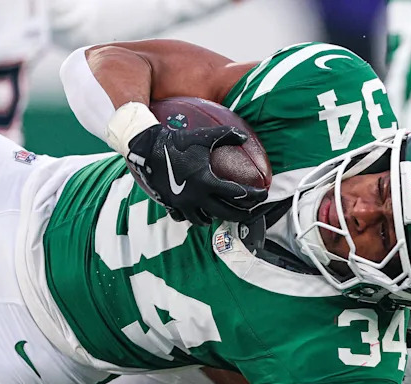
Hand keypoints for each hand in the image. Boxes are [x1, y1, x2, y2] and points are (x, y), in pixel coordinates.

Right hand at [128, 124, 267, 224]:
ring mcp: (182, 204)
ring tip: (222, 212)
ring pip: (203, 221)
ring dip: (216, 218)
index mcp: (206, 181)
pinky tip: (199, 211)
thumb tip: (245, 137)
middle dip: (242, 214)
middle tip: (251, 211)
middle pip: (225, 213)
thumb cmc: (177, 141)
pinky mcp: (170, 205)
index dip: (254, 195)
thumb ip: (226, 135)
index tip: (263, 194)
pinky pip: (184, 218)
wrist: (146, 148)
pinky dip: (193, 217)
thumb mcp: (204, 136)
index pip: (237, 194)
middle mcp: (196, 197)